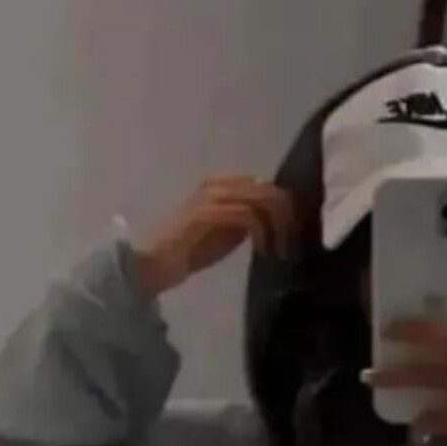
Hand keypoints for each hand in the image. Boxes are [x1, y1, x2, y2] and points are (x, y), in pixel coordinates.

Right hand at [134, 177, 298, 297]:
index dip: (286, 210)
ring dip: (279, 227)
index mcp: (224, 183)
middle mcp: (219, 182)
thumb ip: (247, 220)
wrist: (154, 262)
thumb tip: (275, 220)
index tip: (292, 236)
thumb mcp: (225, 231)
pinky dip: (262, 234)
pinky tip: (264, 251)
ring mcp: (213, 195)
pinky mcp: (209, 212)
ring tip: (281, 250)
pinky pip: (249, 216)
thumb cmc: (187, 251)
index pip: (267, 186)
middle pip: (270, 190)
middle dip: (288, 219)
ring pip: (264, 200)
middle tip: (291, 246)